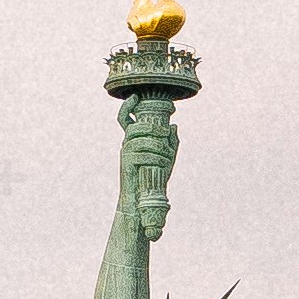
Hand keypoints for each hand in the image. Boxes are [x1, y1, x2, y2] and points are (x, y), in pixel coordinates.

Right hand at [121, 107, 176, 237]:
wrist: (142, 201)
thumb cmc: (154, 179)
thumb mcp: (166, 159)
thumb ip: (171, 144)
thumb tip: (174, 126)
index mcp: (134, 139)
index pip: (125, 119)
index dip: (127, 106)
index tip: (135, 97)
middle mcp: (126, 144)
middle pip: (135, 127)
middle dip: (152, 127)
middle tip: (165, 133)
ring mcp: (124, 154)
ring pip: (139, 140)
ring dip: (157, 145)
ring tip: (168, 155)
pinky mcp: (125, 165)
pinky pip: (140, 155)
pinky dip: (155, 157)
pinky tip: (164, 163)